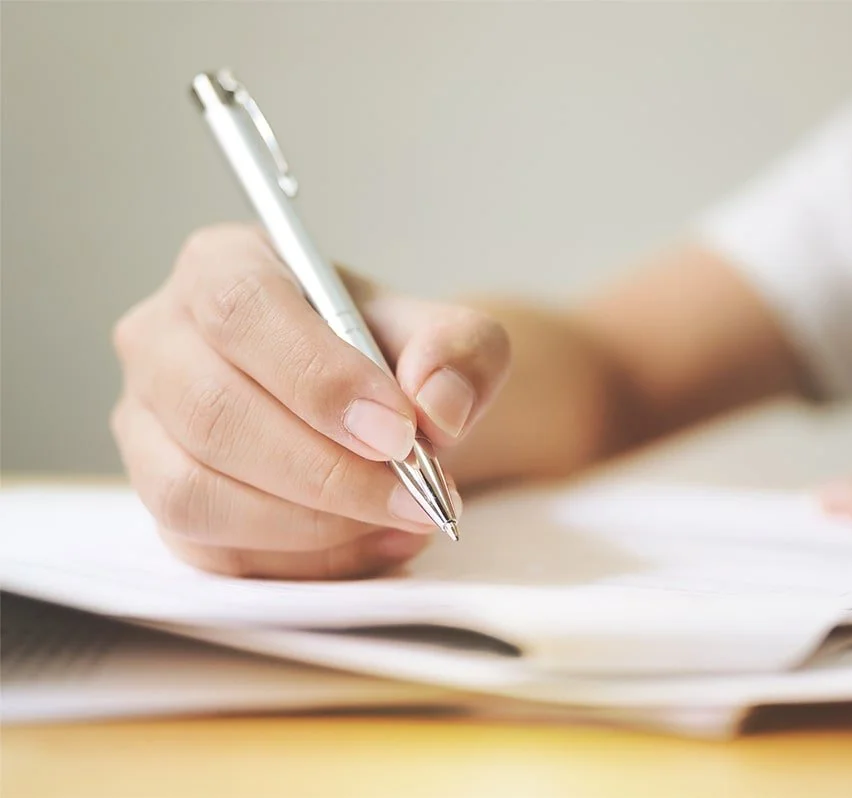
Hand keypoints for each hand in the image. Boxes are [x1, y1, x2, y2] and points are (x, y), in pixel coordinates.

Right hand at [112, 224, 509, 577]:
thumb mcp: (445, 334)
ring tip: (402, 519)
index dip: (319, 379)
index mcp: (222, 267)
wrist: (367, 407)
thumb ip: (460, 351)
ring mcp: (145, 426)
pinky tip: (374, 543)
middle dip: (327, 472)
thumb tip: (439, 406)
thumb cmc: (387, 355)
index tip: (397, 433)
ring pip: (196, 493)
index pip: (242, 312)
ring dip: (312, 525)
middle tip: (417, 497)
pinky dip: (302, 563)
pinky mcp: (160, 500)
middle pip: (214, 413)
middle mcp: (162, 341)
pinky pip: (211, 551)